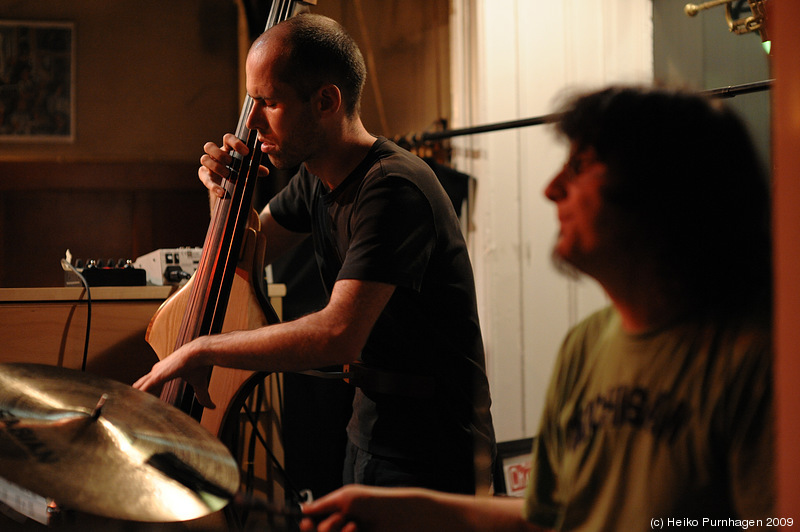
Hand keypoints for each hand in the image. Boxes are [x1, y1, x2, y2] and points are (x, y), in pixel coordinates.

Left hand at [132, 339, 215, 408]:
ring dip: (133, 397)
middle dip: (134, 395)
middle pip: (141, 384)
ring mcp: (156, 373)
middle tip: (127, 407)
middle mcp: (157, 370)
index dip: (144, 391)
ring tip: (126, 409)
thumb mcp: (199, 384)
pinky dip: (137, 396)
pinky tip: (132, 405)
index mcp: (165, 371)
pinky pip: (143, 388)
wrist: (200, 353)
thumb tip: (212, 407)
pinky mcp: (157, 376)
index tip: (140, 401)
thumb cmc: (200, 365)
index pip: (150, 382)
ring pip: (139, 387)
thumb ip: (202, 396)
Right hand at [199, 133, 268, 197]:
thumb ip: (255, 170)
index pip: (227, 138)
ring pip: (204, 159)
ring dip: (217, 167)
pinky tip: (222, 192)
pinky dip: (214, 186)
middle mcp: (215, 155)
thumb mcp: (248, 170)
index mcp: (227, 149)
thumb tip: (265, 171)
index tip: (246, 152)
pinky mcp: (205, 177)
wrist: (230, 188)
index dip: (235, 143)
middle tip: (231, 162)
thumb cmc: (239, 173)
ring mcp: (208, 165)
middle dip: (220, 154)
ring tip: (228, 175)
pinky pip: (206, 180)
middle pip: (209, 146)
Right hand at [300, 485, 434, 531]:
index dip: (307, 526)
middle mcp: (340, 528)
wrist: (400, 517)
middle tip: (338, 520)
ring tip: (354, 525)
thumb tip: (303, 509)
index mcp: (336, 514)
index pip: (312, 525)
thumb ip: (323, 504)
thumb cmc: (375, 502)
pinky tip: (358, 531)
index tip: (307, 523)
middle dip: (325, 529)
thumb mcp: (346, 497)